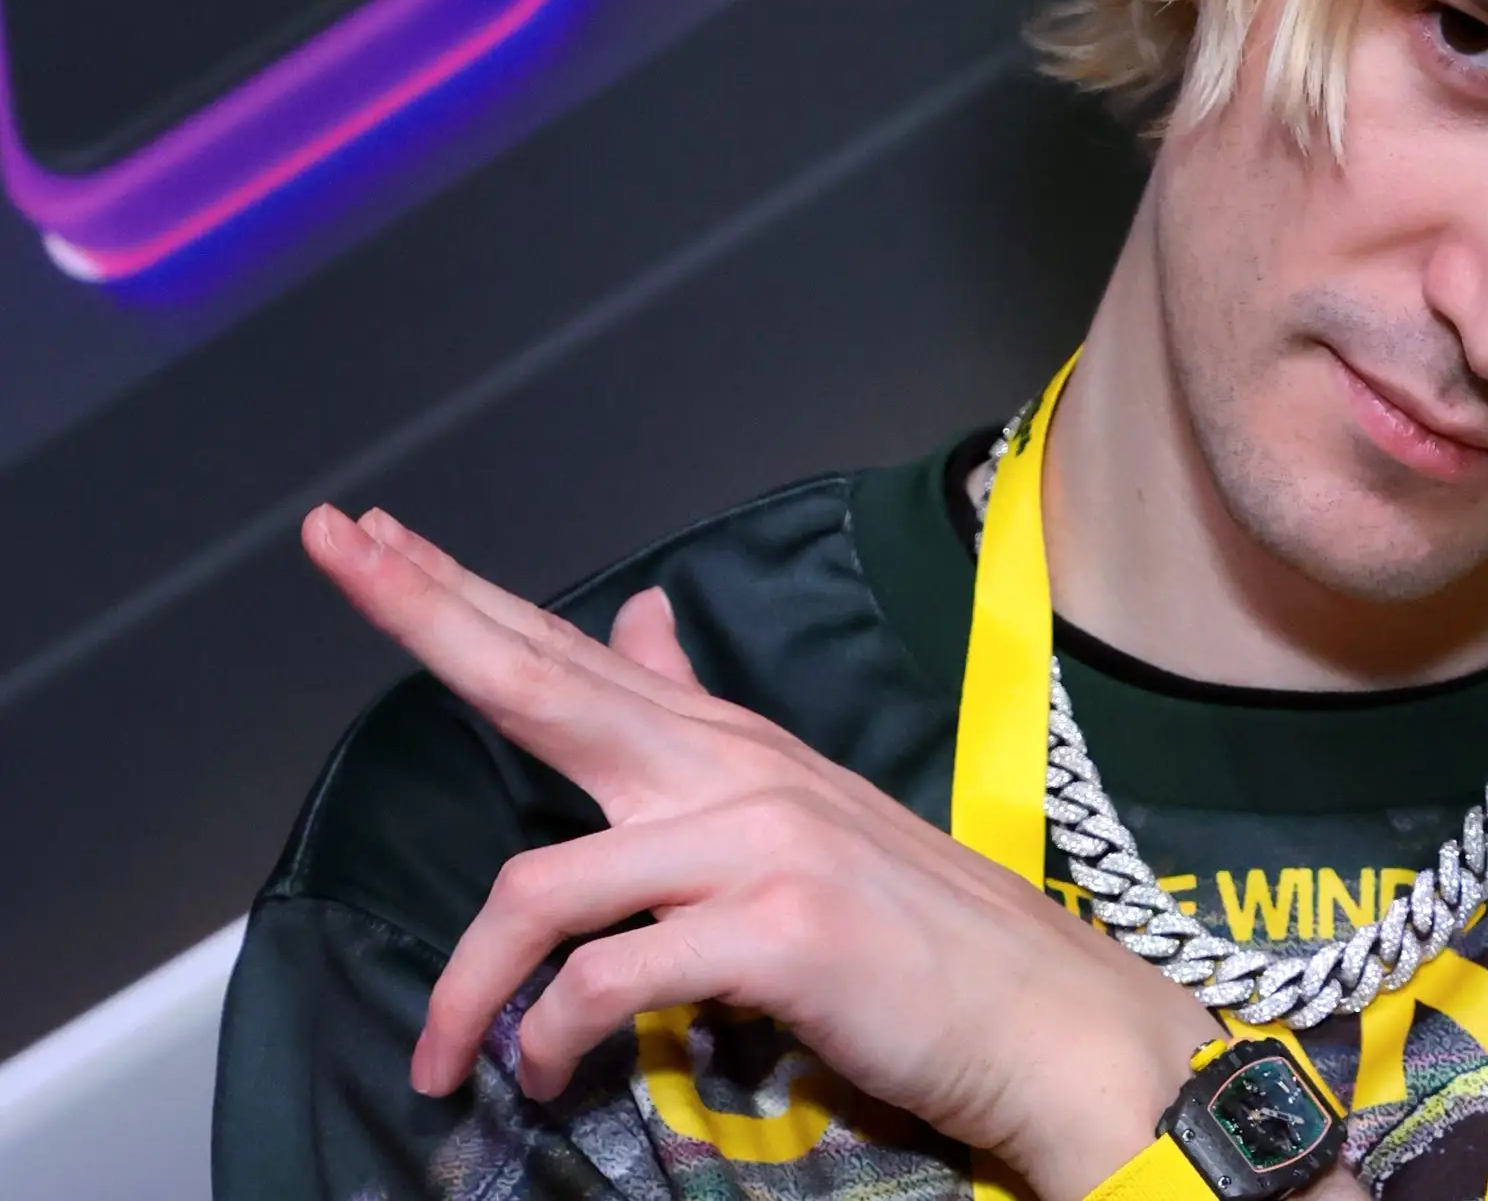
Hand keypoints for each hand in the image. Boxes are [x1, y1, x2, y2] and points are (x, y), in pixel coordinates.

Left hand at [300, 503, 1219, 1200]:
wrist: (1038, 1012)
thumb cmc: (912, 929)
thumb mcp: (796, 809)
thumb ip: (698, 723)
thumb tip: (640, 617)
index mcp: (726, 747)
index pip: (571, 652)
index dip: (462, 592)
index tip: (367, 533)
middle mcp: (733, 770)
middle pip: (546, 681)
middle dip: (427, 611)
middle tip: (333, 543)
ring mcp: (756, 840)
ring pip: (543, 888)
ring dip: (467, 990)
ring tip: (444, 1059)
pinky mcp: (774, 927)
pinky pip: (607, 980)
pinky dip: (558, 1036)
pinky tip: (553, 1070)